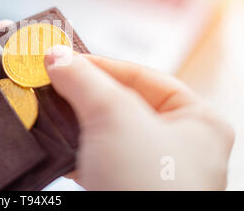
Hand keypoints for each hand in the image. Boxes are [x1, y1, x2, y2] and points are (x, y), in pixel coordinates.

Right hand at [45, 45, 233, 190]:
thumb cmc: (149, 186)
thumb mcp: (115, 115)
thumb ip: (84, 79)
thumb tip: (55, 56)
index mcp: (197, 121)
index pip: (143, 75)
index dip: (102, 63)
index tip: (64, 57)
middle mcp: (176, 144)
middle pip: (121, 101)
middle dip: (83, 91)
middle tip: (51, 77)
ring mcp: (148, 169)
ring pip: (104, 130)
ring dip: (73, 118)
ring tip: (46, 103)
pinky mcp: (121, 187)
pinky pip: (94, 156)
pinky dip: (72, 146)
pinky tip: (52, 137)